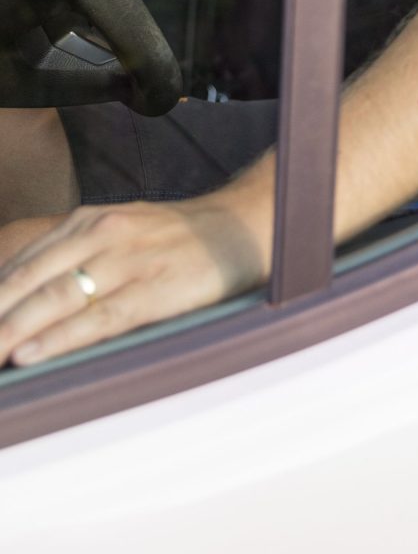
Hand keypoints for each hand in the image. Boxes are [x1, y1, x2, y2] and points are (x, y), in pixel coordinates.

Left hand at [0, 192, 269, 368]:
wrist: (238, 227)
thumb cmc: (172, 238)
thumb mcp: (118, 229)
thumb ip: (75, 254)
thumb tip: (24, 296)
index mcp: (89, 219)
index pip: (22, 261)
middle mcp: (102, 234)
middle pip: (28, 281)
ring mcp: (127, 262)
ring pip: (55, 300)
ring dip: (11, 331)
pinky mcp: (152, 292)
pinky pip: (96, 319)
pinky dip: (59, 338)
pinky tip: (30, 354)